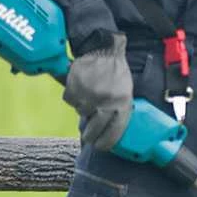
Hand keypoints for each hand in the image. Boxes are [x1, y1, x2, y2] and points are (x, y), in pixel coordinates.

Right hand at [63, 31, 132, 150]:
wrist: (104, 50)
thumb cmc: (117, 74)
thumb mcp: (126, 93)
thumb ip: (119, 112)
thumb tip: (107, 132)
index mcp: (122, 106)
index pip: (113, 134)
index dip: (105, 144)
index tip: (100, 146)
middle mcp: (105, 104)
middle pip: (93, 130)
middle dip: (90, 135)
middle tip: (88, 136)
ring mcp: (89, 96)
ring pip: (80, 113)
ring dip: (83, 108)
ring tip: (89, 96)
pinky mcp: (75, 88)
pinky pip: (70, 100)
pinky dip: (73, 96)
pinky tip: (81, 88)